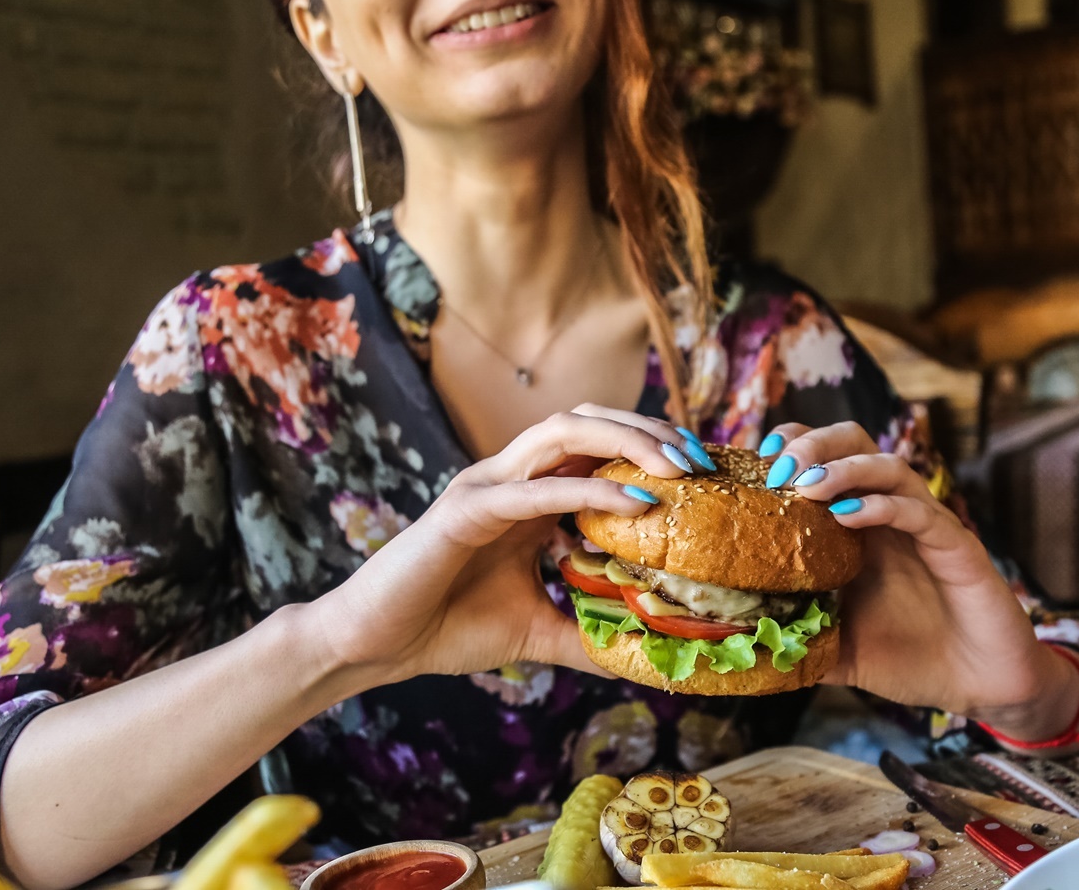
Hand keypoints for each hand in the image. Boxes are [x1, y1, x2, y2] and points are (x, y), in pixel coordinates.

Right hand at [310, 405, 701, 691]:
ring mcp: (486, 486)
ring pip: (564, 433)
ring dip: (626, 441)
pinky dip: (588, 488)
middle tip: (701, 461)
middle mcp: (509, 477)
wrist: (374, 645)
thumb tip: (644, 657)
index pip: (597, 446)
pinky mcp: (466, 511)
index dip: (651, 447)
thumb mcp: (538, 630)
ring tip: (676, 466)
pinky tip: (634, 499)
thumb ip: (588, 632)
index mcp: (527, 494)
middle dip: (649, 430)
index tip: (704, 474)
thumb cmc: (446, 627)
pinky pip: (536, 489)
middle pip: (588, 422)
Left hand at [762, 423, 1078, 740]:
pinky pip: (922, 513)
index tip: (756, 465)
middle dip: (814, 444)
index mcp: (859, 529)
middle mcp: (890, 516)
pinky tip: (849, 516)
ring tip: (807, 485)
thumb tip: (736, 650)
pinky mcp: (958, 548)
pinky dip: (884, 506)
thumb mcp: (838, 651)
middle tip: (778, 470)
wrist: (979, 687)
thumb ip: (795, 642)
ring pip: (890, 467)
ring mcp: (926, 527)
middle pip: (855, 444)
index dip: (790, 450)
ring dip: (845, 467)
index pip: (823, 461)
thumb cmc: (911, 660)